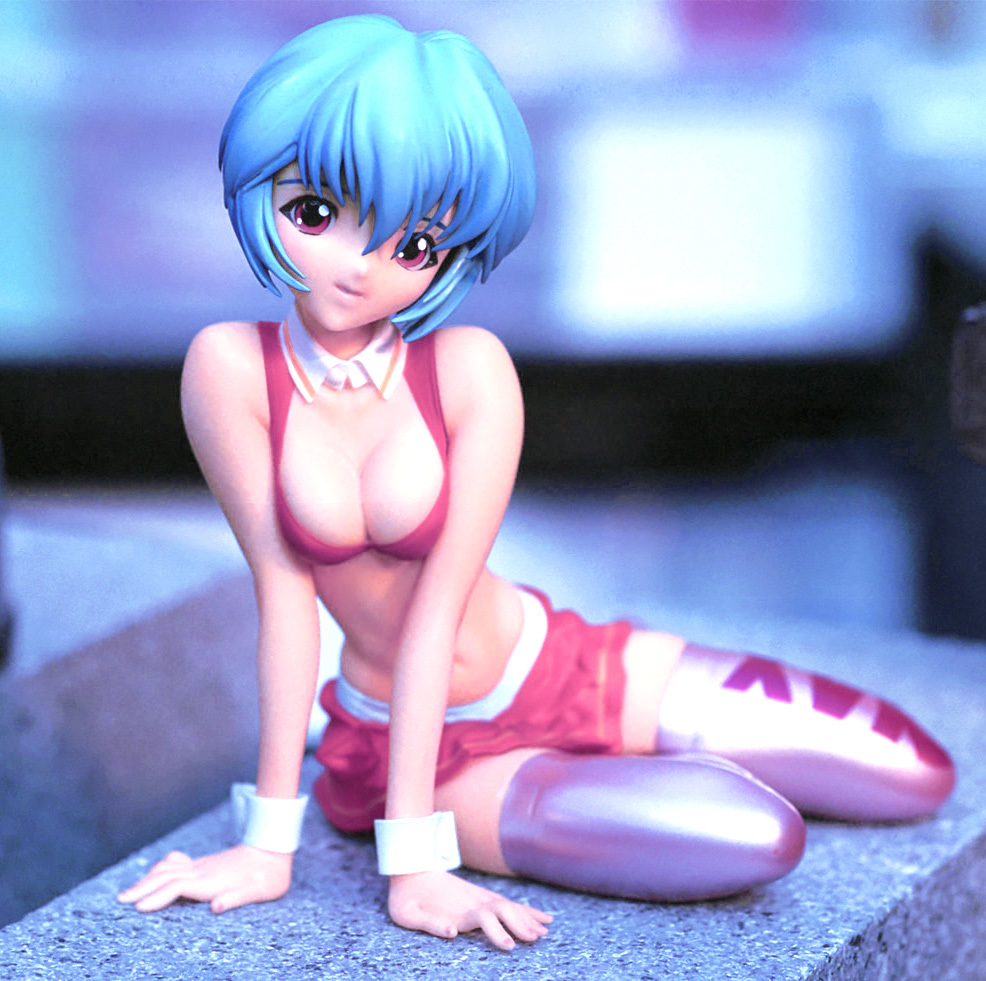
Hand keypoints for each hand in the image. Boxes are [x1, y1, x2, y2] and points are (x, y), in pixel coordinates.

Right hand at [117, 844, 292, 913]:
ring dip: (147, 878)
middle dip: (142, 887)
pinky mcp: (204, 863)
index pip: (177, 887)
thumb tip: (215, 906)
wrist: (274, 849)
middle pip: (166, 876)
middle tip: (120, 900)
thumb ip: (235, 898)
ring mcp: (202, 864)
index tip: (138, 908)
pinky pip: (177, 863)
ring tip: (128, 892)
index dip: (157, 897)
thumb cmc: (268, 877)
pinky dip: (161, 868)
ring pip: (168, 869)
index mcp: (211, 880)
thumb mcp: (257, 892)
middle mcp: (202, 870)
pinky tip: (155, 873)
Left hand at [388, 870, 551, 950]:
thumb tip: (453, 932)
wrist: (411, 868)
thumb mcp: (408, 914)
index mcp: (457, 909)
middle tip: (536, 939)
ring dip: (527, 918)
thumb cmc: (406, 898)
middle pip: (502, 910)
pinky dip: (526, 911)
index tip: (509, 946)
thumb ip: (430, 923)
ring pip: (509, 906)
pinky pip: (508, 904)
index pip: (483, 919)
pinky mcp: (481, 897)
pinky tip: (541, 918)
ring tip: (545, 931)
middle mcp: (473, 902)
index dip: (497, 932)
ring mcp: (479, 897)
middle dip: (520, 924)